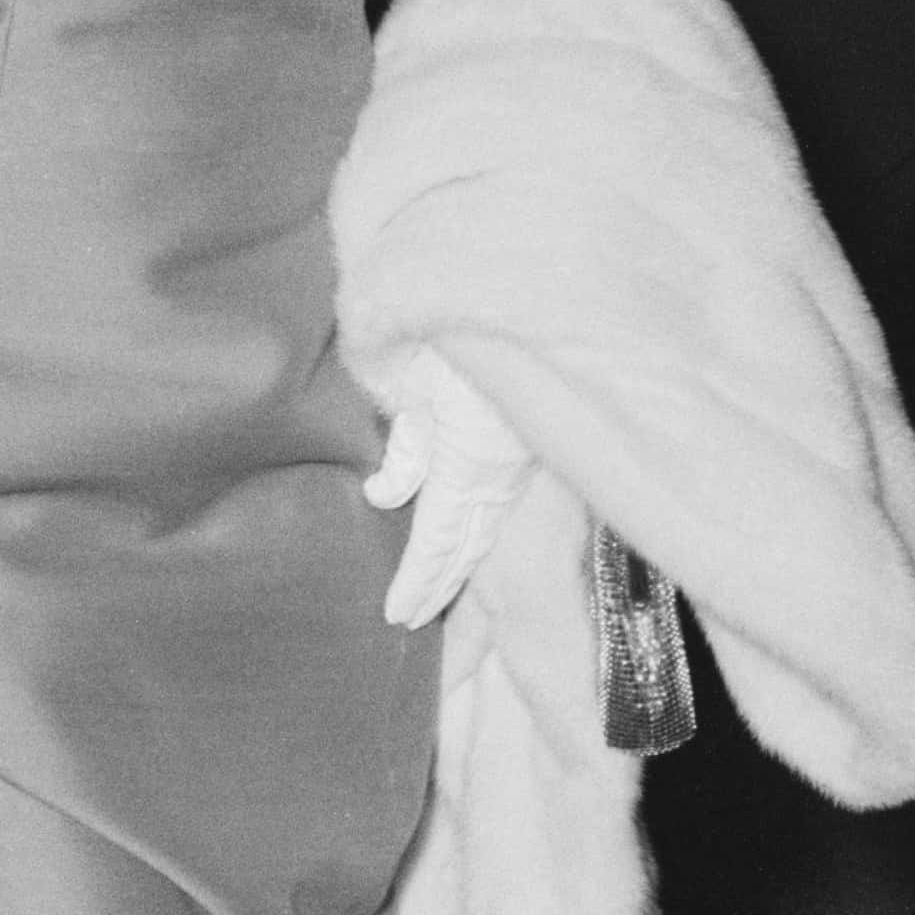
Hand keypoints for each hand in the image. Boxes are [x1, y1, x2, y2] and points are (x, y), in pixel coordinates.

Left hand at [361, 347, 537, 628]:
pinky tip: (474, 534)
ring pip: (489, 525)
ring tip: (440, 593)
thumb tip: (386, 496)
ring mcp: (519, 462)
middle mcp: (498, 475)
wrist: (526, 294)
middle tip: (412, 621)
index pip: (438, 542)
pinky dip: (483, 527)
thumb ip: (406, 447)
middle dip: (441, 586)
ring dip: (463, 562)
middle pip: (467, 545)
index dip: (417, 581)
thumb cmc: (462, 333)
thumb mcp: (418, 386)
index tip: (396, 616)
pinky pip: (501, 500)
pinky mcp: (528, 445)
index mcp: (468, 467)